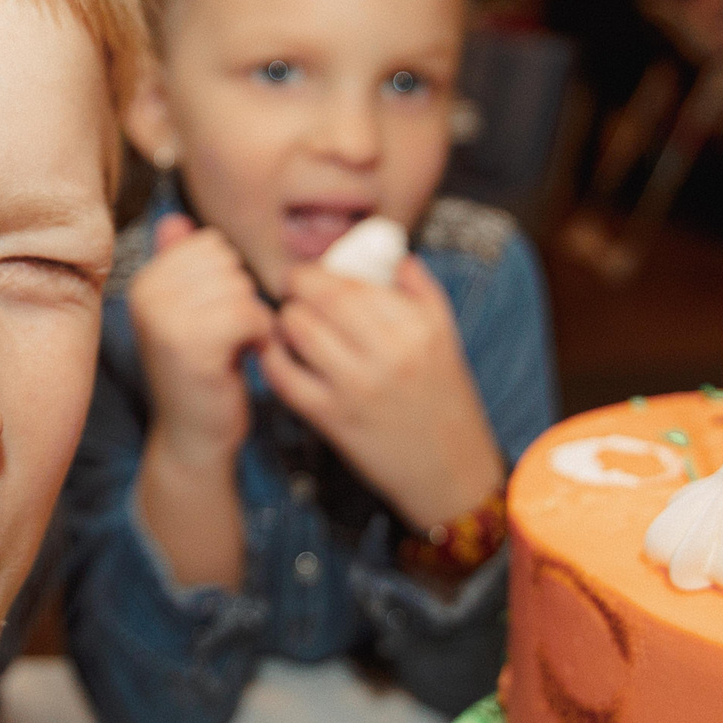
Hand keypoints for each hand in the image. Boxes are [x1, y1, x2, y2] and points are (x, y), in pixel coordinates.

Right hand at [127, 215, 272, 587]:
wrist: (194, 434)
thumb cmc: (200, 371)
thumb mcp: (187, 311)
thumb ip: (179, 264)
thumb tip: (174, 219)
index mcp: (144, 280)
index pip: (210, 244)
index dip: (228, 278)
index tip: (216, 315)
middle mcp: (145, 295)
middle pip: (227, 263)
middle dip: (241, 297)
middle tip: (227, 336)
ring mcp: (164, 320)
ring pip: (240, 287)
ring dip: (251, 318)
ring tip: (233, 347)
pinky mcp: (190, 346)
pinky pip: (248, 314)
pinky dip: (258, 336)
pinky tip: (244, 357)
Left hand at [260, 257, 502, 532]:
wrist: (450, 470)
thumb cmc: (444, 398)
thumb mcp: (445, 336)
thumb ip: (420, 289)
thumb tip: (391, 252)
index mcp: (415, 325)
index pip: (348, 282)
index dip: (314, 272)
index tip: (307, 275)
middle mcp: (388, 352)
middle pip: (318, 299)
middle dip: (295, 290)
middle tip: (292, 294)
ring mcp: (358, 387)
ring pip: (298, 331)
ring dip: (283, 321)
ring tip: (287, 324)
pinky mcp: (334, 419)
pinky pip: (286, 378)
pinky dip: (272, 360)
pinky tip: (276, 354)